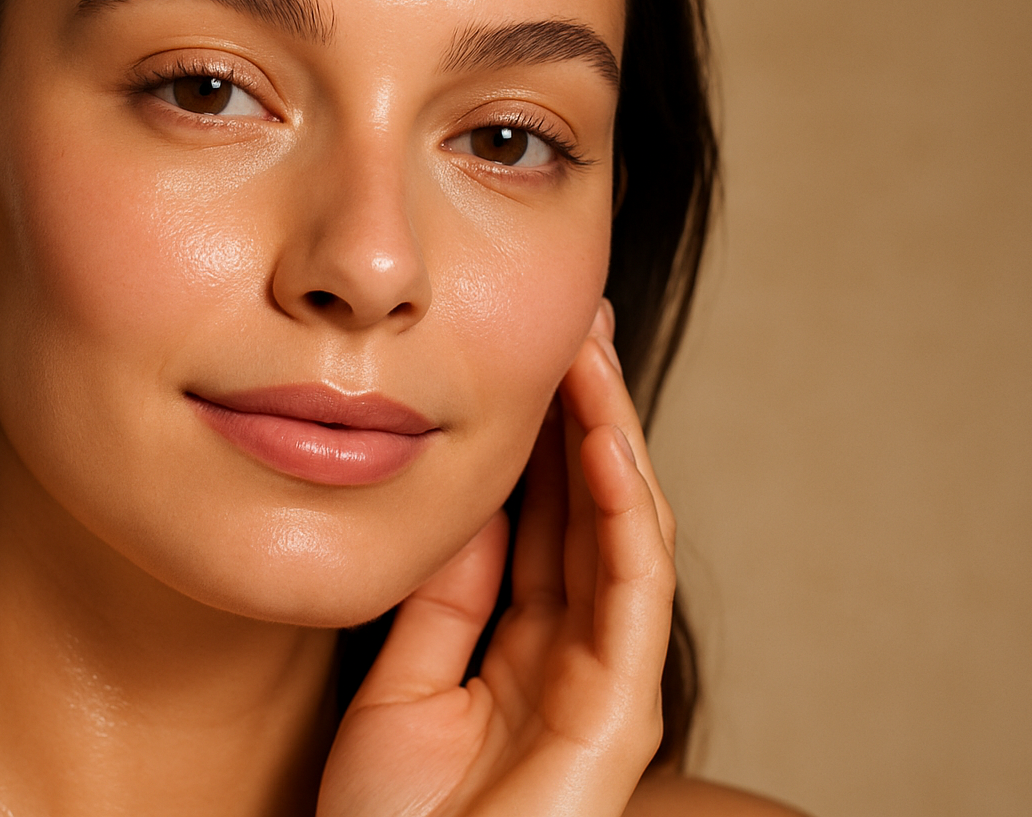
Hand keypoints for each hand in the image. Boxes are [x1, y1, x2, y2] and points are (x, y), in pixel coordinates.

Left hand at [318, 300, 677, 816]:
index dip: (540, 433)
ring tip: (586, 349)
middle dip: (585, 412)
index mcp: (525, 647)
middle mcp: (576, 655)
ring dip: (609, 436)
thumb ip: (444, 596)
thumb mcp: (404, 679)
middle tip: (571, 319)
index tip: (521, 349)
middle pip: (590, 509)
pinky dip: (618, 510)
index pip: (545, 517)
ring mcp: (604, 682)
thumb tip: (464, 500)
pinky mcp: (619, 712)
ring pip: (621, 531)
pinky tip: (598, 440)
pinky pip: (628, 590)